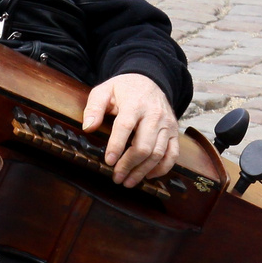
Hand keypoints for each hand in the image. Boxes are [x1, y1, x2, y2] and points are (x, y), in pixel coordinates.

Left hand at [82, 73, 179, 188]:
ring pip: (158, 153)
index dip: (117, 146)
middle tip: (116, 178)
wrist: (149, 80)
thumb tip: (87, 127)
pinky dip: (162, 168)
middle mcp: (154, 115)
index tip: (109, 161)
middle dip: (129, 165)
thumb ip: (94, 108)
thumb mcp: (104, 91)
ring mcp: (167, 124)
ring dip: (143, 171)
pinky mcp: (174, 132)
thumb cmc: (123, 89)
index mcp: (135, 104)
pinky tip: (148, 176)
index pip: (125, 126)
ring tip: (128, 182)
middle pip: (144, 145)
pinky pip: (173, 154)